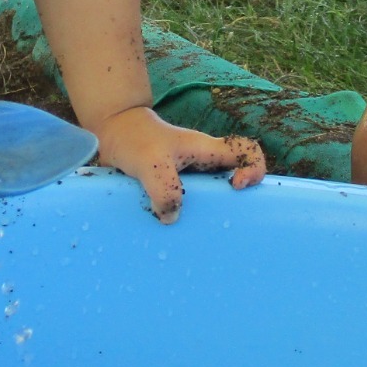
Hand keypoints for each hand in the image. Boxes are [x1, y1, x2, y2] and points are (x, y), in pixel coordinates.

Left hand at [95, 106, 266, 222]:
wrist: (112, 135)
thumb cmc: (136, 139)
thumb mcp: (151, 162)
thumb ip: (164, 188)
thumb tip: (171, 217)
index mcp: (208, 151)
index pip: (248, 152)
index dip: (254, 168)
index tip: (237, 187)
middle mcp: (204, 165)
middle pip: (234, 182)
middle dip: (232, 204)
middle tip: (219, 219)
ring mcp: (189, 178)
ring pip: (210, 199)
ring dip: (205, 215)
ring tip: (194, 231)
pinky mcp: (172, 190)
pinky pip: (186, 207)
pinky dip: (182, 218)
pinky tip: (170, 229)